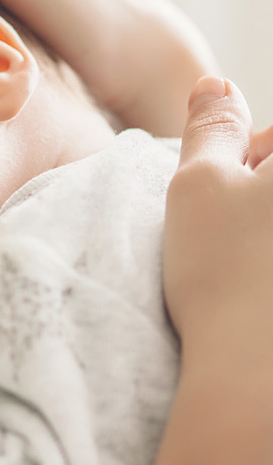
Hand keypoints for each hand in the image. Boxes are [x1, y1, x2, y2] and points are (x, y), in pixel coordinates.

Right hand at [163, 77, 272, 348]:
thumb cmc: (226, 273)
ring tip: (254, 273)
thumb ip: (210, 125)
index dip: (239, 159)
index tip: (218, 197)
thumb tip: (216, 82)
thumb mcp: (198, 183)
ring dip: (270, 236)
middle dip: (263, 197)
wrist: (259, 382)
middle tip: (229, 236)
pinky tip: (267, 299)